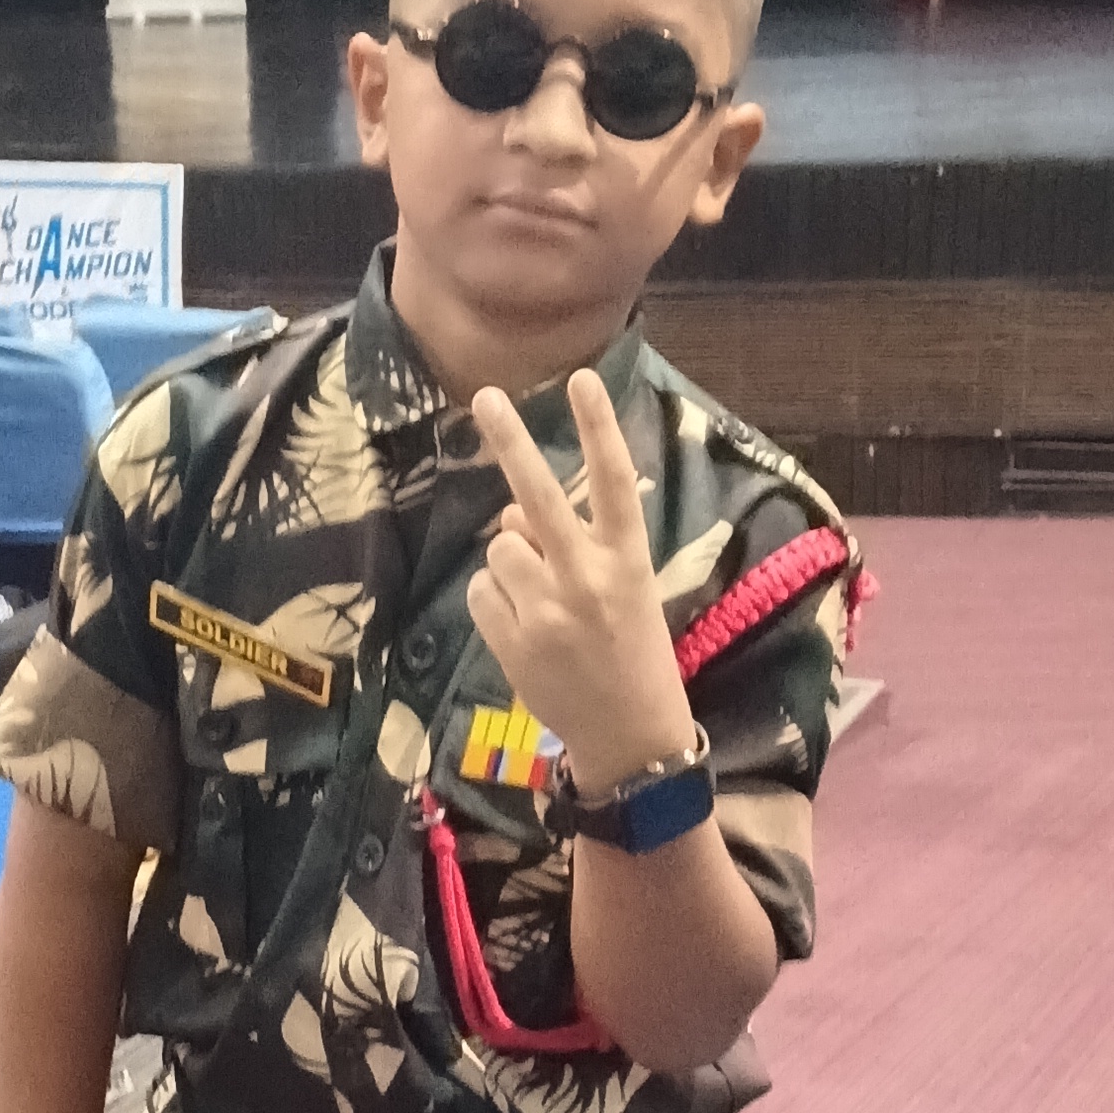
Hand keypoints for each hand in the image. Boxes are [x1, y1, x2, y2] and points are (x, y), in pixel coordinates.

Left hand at [466, 371, 695, 795]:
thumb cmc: (631, 651)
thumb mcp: (623, 591)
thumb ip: (572, 545)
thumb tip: (512, 510)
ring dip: (510, 562)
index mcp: (628, 561)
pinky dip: (493, 599)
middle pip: (541, 497)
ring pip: (501, 546)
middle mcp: (588, 578)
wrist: (631, 733)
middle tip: (485, 396)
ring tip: (540, 600)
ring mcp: (548, 610)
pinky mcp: (514, 641)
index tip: (580, 379)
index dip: (598, 428)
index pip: (614, 482)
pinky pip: (482, 590)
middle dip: (511, 443)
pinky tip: (523, 627)